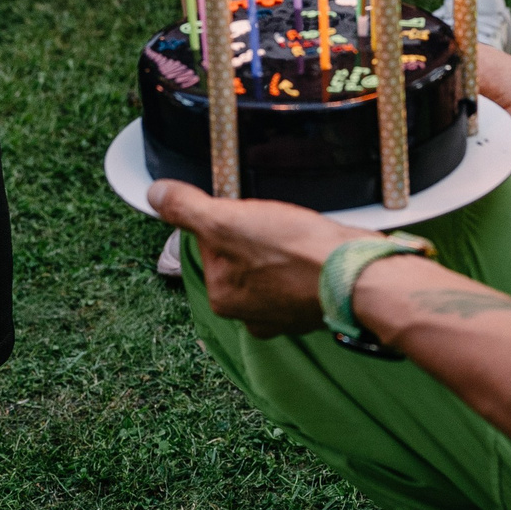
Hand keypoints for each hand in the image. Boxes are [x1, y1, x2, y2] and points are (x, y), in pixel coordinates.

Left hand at [150, 179, 364, 336]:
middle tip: (278, 220)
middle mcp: (250, 315)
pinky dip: (307, 258)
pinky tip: (317, 246)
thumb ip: (187, 209)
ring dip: (284, 246)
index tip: (250, 210)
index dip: (229, 217)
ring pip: (273, 265)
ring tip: (300, 232)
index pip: (212, 243)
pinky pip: (301, 273)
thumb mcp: (227, 221)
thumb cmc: (292, 252)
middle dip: (257, 232)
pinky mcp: (315, 305)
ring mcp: (286, 314)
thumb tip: (155, 194)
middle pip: (242, 255)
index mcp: (222, 297)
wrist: (356, 275)